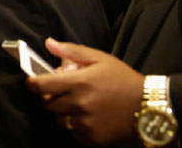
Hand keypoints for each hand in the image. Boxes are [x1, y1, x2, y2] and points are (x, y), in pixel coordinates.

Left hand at [26, 38, 142, 145]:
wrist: (149, 105)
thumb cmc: (123, 79)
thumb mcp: (99, 59)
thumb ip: (71, 51)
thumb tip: (49, 43)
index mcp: (79, 83)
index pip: (41, 86)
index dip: (32, 83)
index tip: (32, 82)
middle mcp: (80, 105)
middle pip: (48, 104)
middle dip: (51, 96)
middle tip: (64, 91)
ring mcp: (86, 124)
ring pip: (59, 119)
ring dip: (63, 112)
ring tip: (78, 104)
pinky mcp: (92, 138)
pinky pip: (73, 132)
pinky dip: (75, 125)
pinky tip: (88, 116)